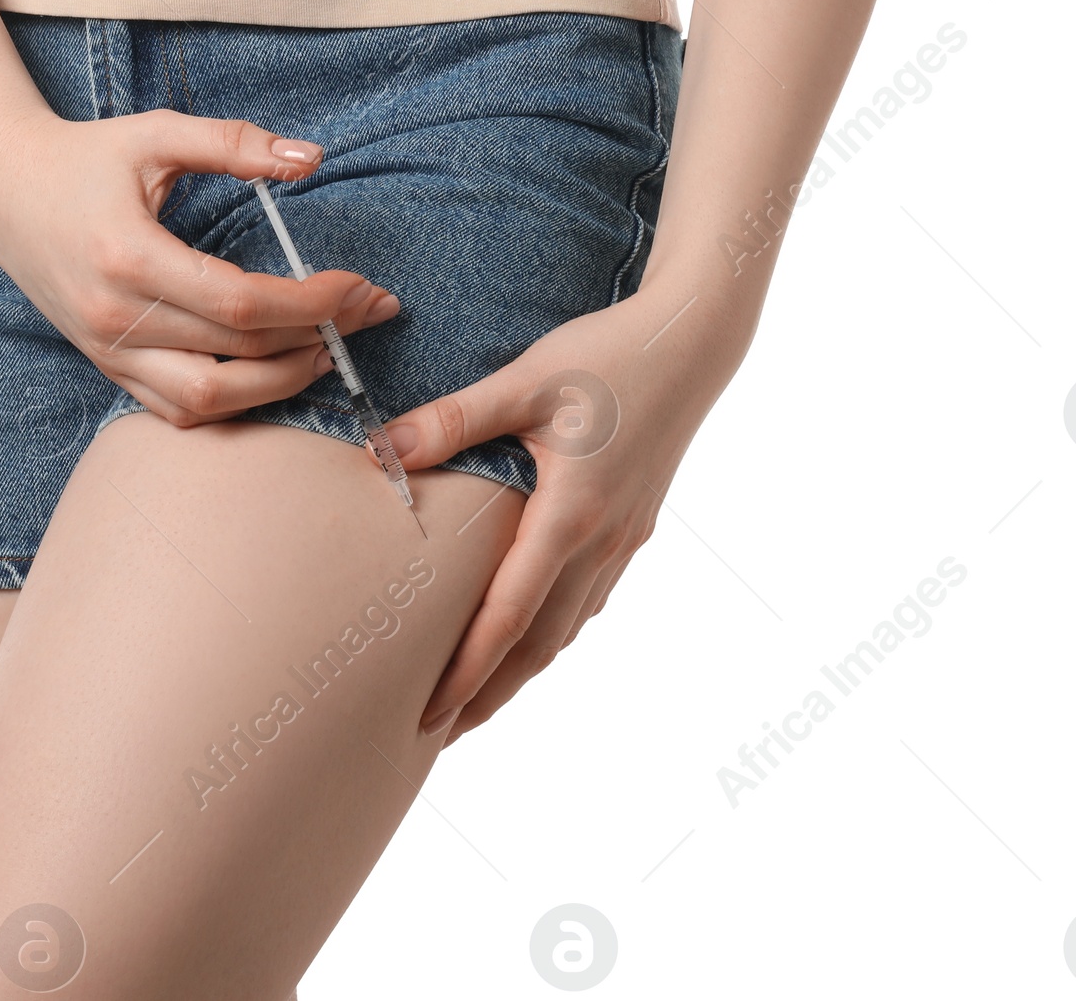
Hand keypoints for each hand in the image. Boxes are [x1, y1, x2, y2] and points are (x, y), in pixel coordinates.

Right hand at [0, 107, 400, 426]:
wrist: (1, 188)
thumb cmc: (84, 156)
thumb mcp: (157, 134)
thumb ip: (234, 143)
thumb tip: (312, 158)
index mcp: (129, 257)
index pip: (241, 303)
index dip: (312, 303)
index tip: (360, 286)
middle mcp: (115, 317)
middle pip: (236, 356)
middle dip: (317, 339)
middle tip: (366, 314)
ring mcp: (106, 351)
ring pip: (208, 403)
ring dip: (279, 385)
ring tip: (326, 351)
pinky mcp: (104, 366)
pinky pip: (174, 411)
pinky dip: (230, 404)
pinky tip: (270, 373)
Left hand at [385, 287, 747, 742]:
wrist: (691, 343)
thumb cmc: (607, 356)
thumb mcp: (526, 380)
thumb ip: (455, 419)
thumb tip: (384, 450)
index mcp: (572, 514)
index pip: (511, 614)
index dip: (468, 668)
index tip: (430, 711)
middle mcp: (601, 540)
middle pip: (540, 642)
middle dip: (489, 693)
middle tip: (437, 732)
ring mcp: (623, 538)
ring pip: (568, 626)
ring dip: (522, 668)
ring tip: (476, 698)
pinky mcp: (633, 524)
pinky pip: (589, 597)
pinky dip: (554, 630)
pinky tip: (533, 632)